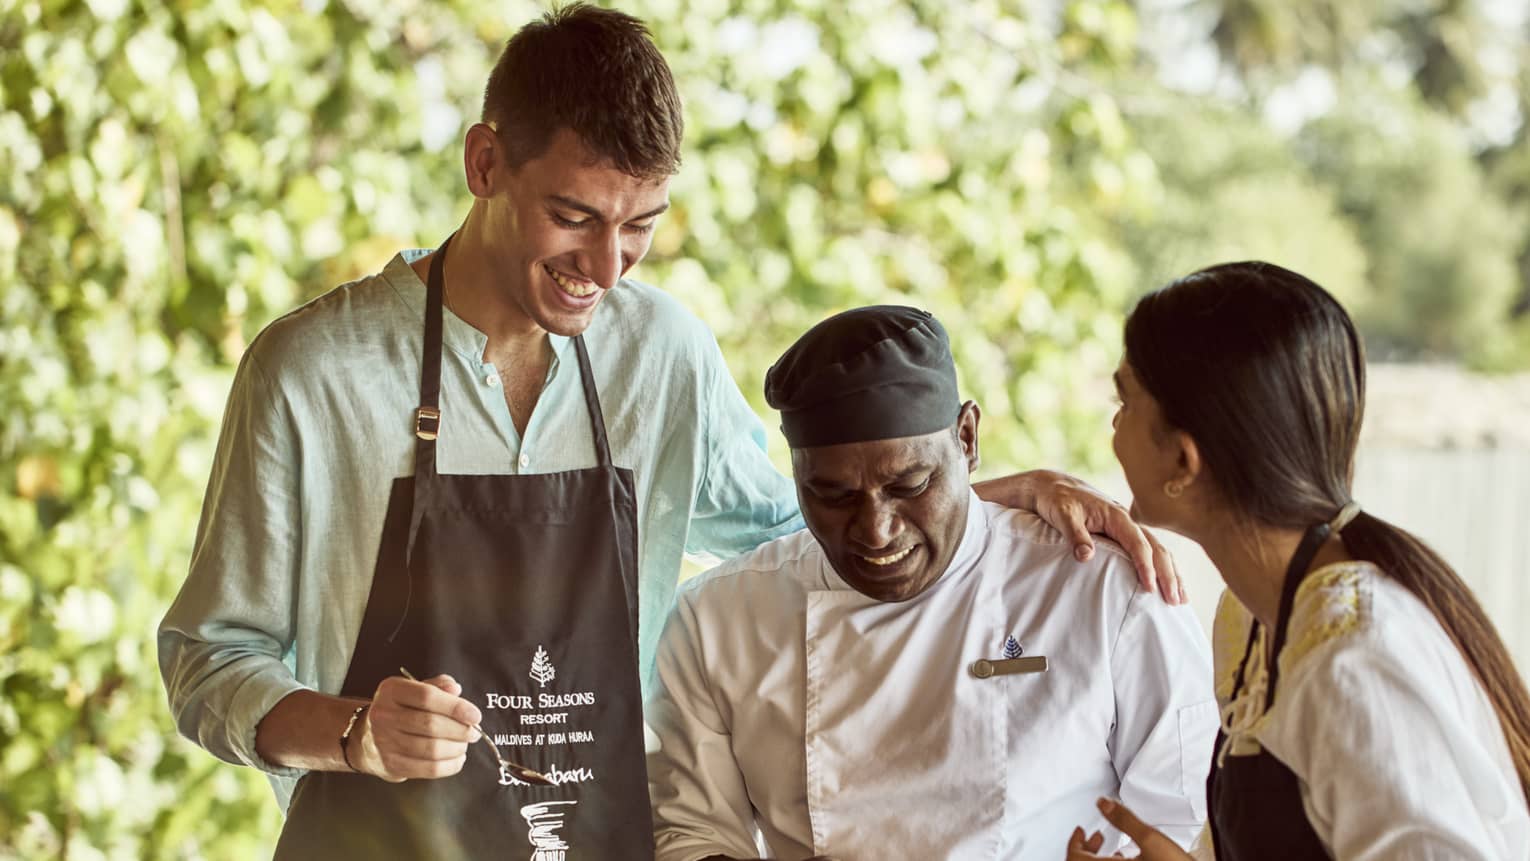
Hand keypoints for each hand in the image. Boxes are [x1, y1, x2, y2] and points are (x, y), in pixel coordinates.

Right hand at [354, 673, 482, 781]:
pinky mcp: (391, 765)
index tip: (475, 715)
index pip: (427, 696)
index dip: (455, 707)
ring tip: (464, 744)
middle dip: (460, 730)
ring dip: (456, 748)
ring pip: (431, 749)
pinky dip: (450, 765)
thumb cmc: (400, 710)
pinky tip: (457, 758)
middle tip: (474, 732)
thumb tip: (455, 689)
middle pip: (431, 724)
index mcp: (391, 691)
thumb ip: (436, 686)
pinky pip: (428, 769)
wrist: (367, 738)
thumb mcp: (413, 690)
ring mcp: (384, 742)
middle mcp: (383, 715)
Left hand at [974, 469, 1183, 603]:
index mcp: (1117, 516)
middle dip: (1168, 575)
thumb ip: (1075, 534)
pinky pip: (1150, 551)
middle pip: (1157, 549)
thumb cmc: (1057, 500)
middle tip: (1174, 601)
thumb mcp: (1063, 515)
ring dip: (1171, 574)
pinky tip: (1169, 584)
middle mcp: (1128, 522)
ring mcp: (1128, 528)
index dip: (1145, 566)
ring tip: (1181, 599)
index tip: (1149, 588)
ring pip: (1159, 551)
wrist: (1053, 487)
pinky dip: (1162, 568)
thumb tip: (1086, 556)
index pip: (1138, 544)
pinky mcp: (1124, 535)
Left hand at [1065, 798, 1192, 860]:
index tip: (1080, 829)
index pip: (1074, 859)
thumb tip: (1101, 802)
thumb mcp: (1151, 839)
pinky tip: (1126, 857)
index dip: (1074, 842)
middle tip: (1093, 835)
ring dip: (1097, 857)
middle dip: (1085, 849)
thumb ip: (1124, 820)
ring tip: (1107, 843)